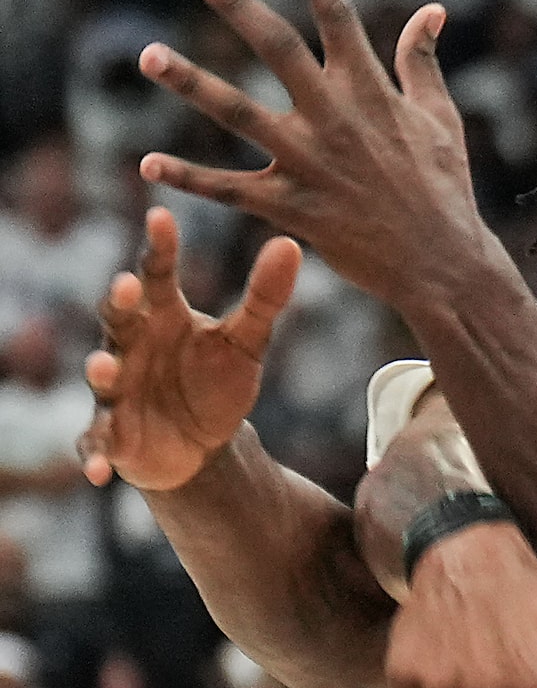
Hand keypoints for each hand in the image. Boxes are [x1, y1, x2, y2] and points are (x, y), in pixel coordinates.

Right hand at [79, 208, 298, 492]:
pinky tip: (101, 472)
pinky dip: (96, 455)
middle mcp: (130, 345)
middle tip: (126, 285)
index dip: (158, 247)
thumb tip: (289, 243)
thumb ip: (264, 297)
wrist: (203, 442)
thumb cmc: (215, 380)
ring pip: (101, 375)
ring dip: (101, 370)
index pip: (156, 273)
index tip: (162, 215)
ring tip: (106, 367)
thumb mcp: (247, 342)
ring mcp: (116, 390)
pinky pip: (97, 444)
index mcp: (162, 316)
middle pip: (118, 318)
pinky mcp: (113, 435)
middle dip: (119, 303)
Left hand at [132, 0, 483, 306]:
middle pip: (279, 49)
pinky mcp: (294, 208)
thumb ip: (423, 63)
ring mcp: (311, 163)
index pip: (339, 18)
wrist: (443, 267)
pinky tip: (148, 164)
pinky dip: (189, 178)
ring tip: (149, 54)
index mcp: (372, 93)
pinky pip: (230, 189)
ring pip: (239, 113)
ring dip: (191, 82)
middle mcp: (337, 119)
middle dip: (239, 6)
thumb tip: (430, 11)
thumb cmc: (444, 190)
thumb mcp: (441, 121)